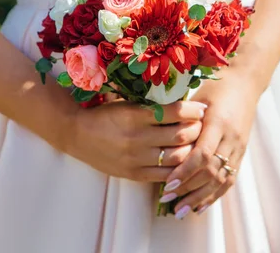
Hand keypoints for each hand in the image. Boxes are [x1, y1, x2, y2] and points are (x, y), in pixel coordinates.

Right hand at [67, 100, 206, 181]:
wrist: (77, 135)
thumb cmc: (105, 115)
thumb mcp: (127, 104)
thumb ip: (152, 106)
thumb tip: (185, 103)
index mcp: (136, 115)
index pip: (175, 112)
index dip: (194, 110)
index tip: (202, 108)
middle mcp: (137, 137)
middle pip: (180, 136)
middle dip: (197, 130)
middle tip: (203, 125)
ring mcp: (136, 158)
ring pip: (177, 157)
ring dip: (192, 150)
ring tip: (196, 143)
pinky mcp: (134, 174)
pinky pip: (165, 175)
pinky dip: (178, 169)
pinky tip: (184, 161)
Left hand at [160, 70, 262, 217]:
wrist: (245, 82)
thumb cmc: (216, 86)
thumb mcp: (197, 98)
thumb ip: (182, 119)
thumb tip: (157, 138)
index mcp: (218, 122)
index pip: (202, 154)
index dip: (185, 171)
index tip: (168, 183)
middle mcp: (231, 137)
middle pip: (211, 171)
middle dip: (189, 188)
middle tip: (167, 199)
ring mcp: (239, 147)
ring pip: (221, 179)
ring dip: (200, 197)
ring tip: (181, 211)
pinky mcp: (242, 153)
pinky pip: (229, 179)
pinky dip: (214, 195)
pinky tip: (200, 206)